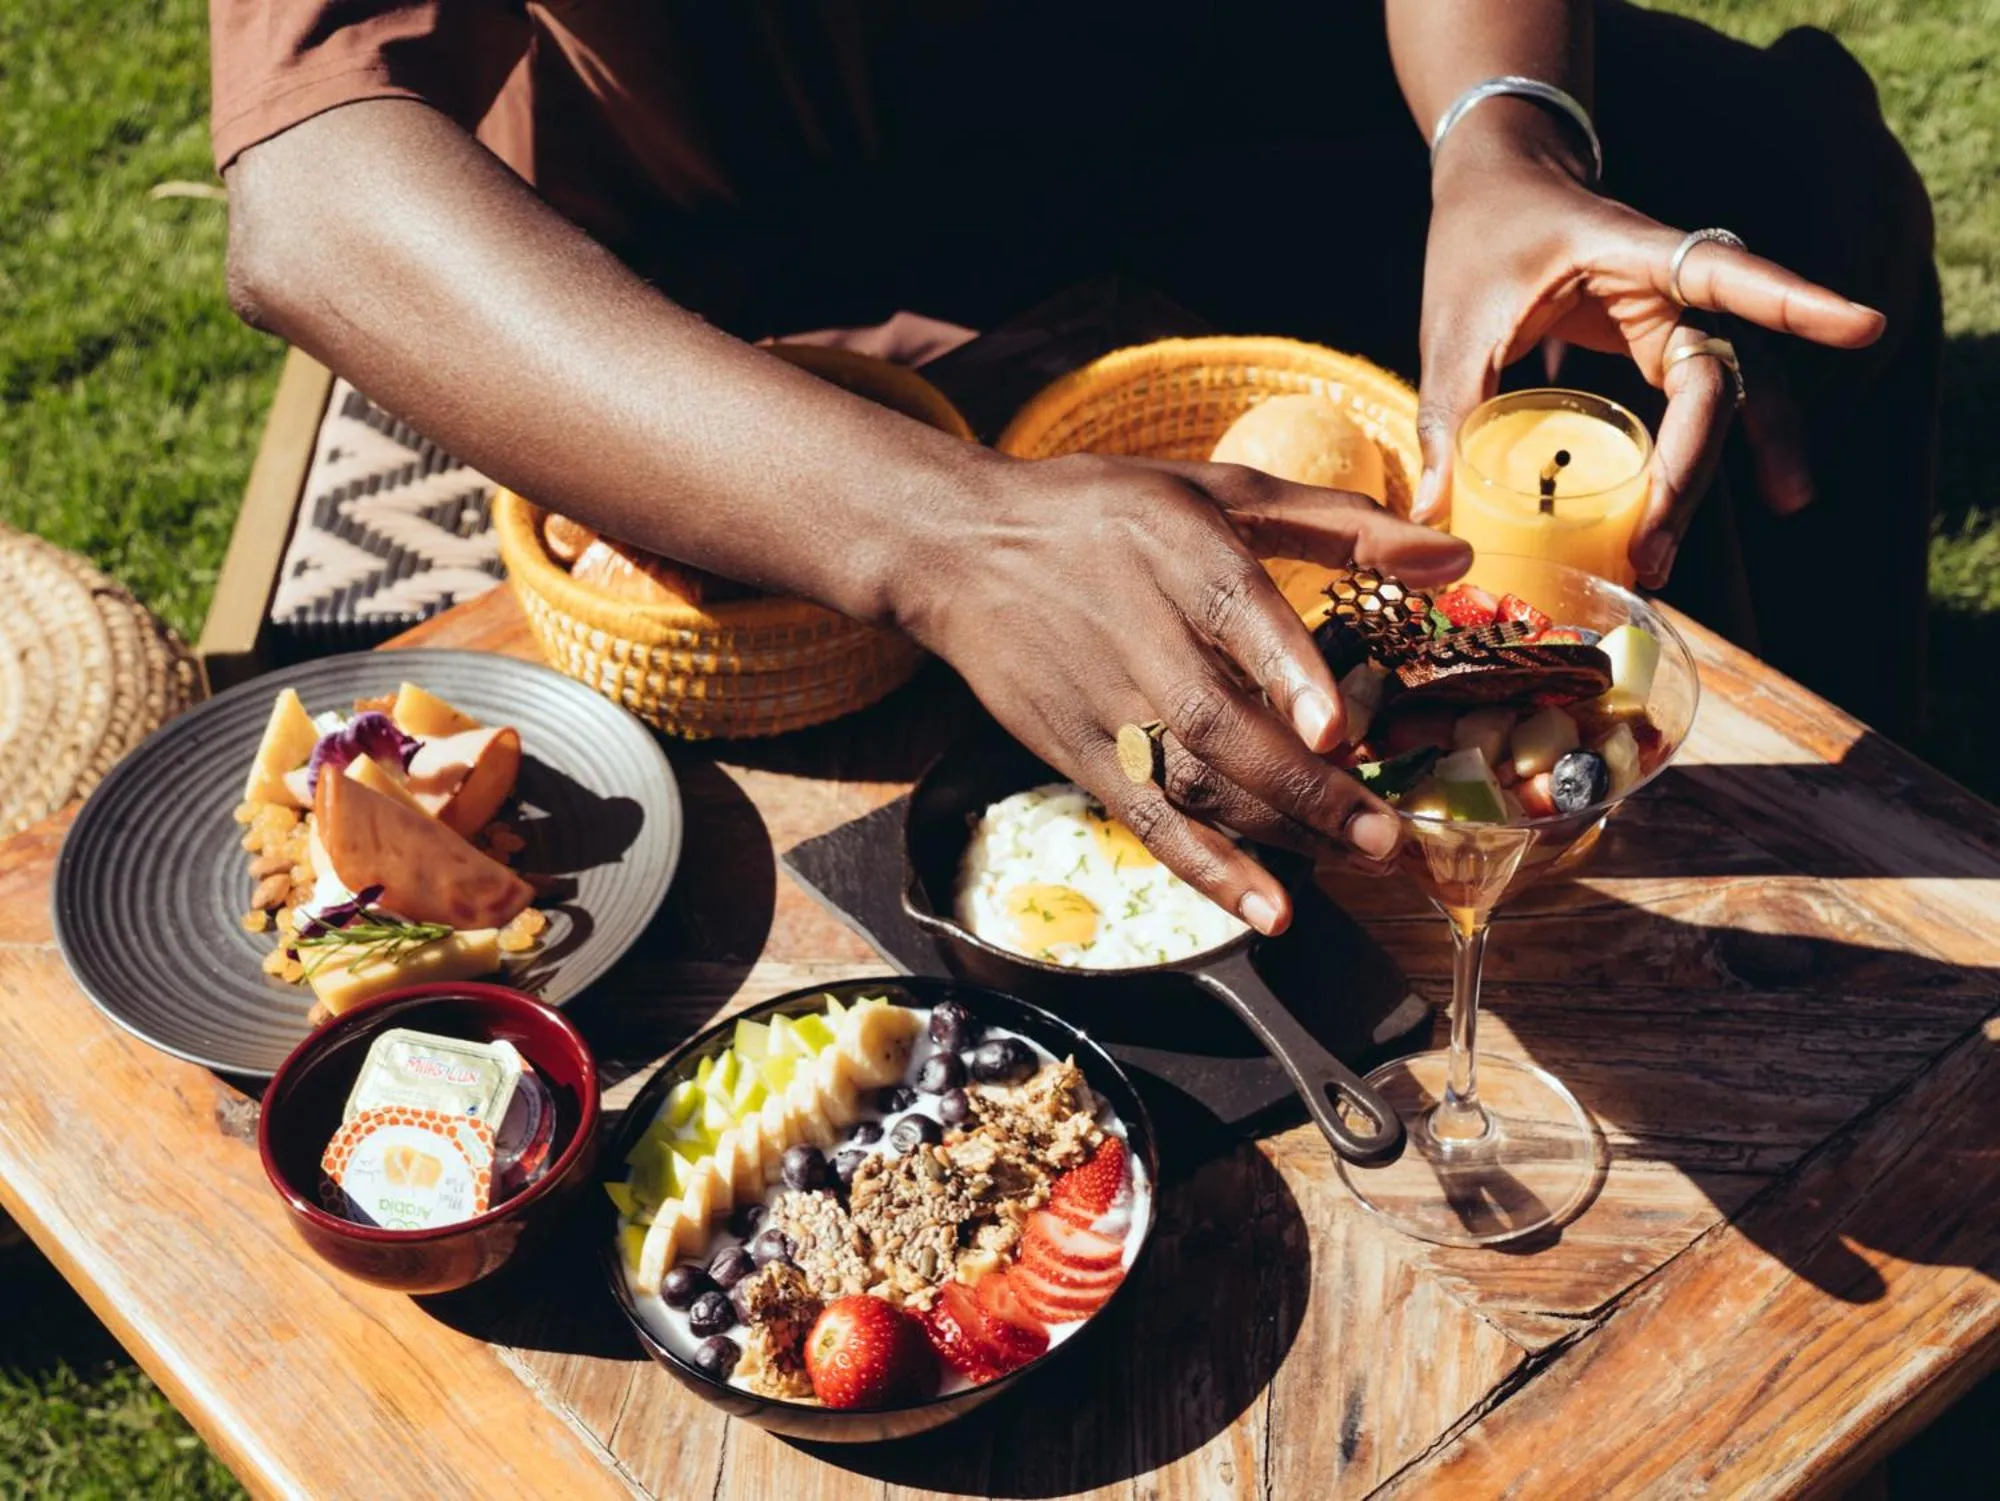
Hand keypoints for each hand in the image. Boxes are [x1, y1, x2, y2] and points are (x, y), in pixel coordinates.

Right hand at [899, 452, 1471, 934]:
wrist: (960, 548)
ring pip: (1190, 781)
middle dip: (1302, 788)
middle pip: (1218, 723)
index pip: (1232, 612)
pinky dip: (1205, 868)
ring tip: (1352, 863)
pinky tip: (1265, 909)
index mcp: (1176, 549)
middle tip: (1381, 834)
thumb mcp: (1217, 487)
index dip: (1283, 671)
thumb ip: (1335, 523)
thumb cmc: (1104, 512)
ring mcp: (1102, 702)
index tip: (1333, 727)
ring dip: (1272, 833)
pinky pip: (1148, 819)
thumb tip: (1452, 553)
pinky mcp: (1077, 752)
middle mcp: (1137, 630)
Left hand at [1412, 141, 1884, 587]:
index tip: (1863, 326)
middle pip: (1717, 381)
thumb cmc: (1481, 239)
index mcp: (1634, 253)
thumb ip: (1450, 412)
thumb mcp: (1454, 324)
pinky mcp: (1659, 348)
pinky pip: (1694, 409)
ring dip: (1706, 480)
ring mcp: (1672, 319)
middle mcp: (1672, 287)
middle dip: (1694, 471)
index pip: (1728, 274)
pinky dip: (1690, 466)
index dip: (1795, 300)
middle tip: (1653, 550)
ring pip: (1718, 403)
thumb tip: (1430, 512)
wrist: (1497, 188)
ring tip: (1672, 556)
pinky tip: (1676, 521)